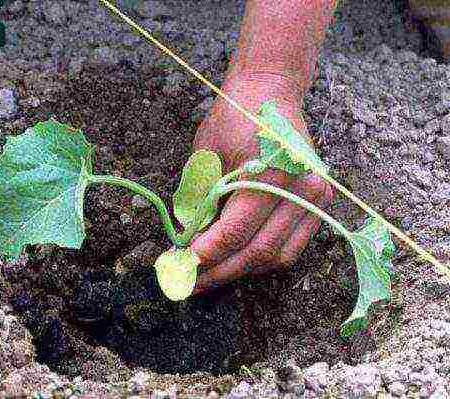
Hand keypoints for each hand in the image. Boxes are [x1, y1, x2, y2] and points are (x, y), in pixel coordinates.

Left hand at [191, 71, 333, 294]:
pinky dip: (263, 257)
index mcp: (271, 173)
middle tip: (188, 282)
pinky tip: (237, 259)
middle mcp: (301, 188)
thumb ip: (198, 201)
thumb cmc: (234, 117)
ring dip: (241, 269)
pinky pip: (292, 245)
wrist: (270, 91)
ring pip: (278, 255)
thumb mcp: (205, 156)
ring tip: (209, 275)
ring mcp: (316, 196)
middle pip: (258, 251)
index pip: (235, 231)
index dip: (205, 255)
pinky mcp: (319, 200)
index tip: (179, 267)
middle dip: (219, 271)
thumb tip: (188, 241)